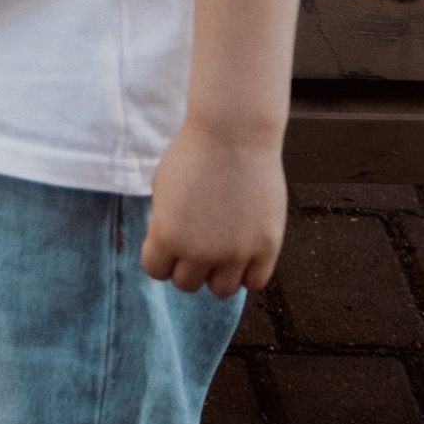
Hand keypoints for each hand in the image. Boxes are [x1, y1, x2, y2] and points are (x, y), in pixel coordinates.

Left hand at [143, 118, 287, 296]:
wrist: (233, 133)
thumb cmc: (194, 154)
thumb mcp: (162, 189)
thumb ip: (164, 226)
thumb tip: (171, 253)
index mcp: (167, 236)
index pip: (156, 271)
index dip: (162, 256)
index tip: (171, 240)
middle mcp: (200, 251)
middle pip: (187, 284)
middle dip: (188, 265)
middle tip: (197, 242)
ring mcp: (236, 251)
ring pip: (222, 290)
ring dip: (218, 274)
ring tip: (221, 249)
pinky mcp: (266, 246)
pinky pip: (255, 282)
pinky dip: (248, 272)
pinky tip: (244, 250)